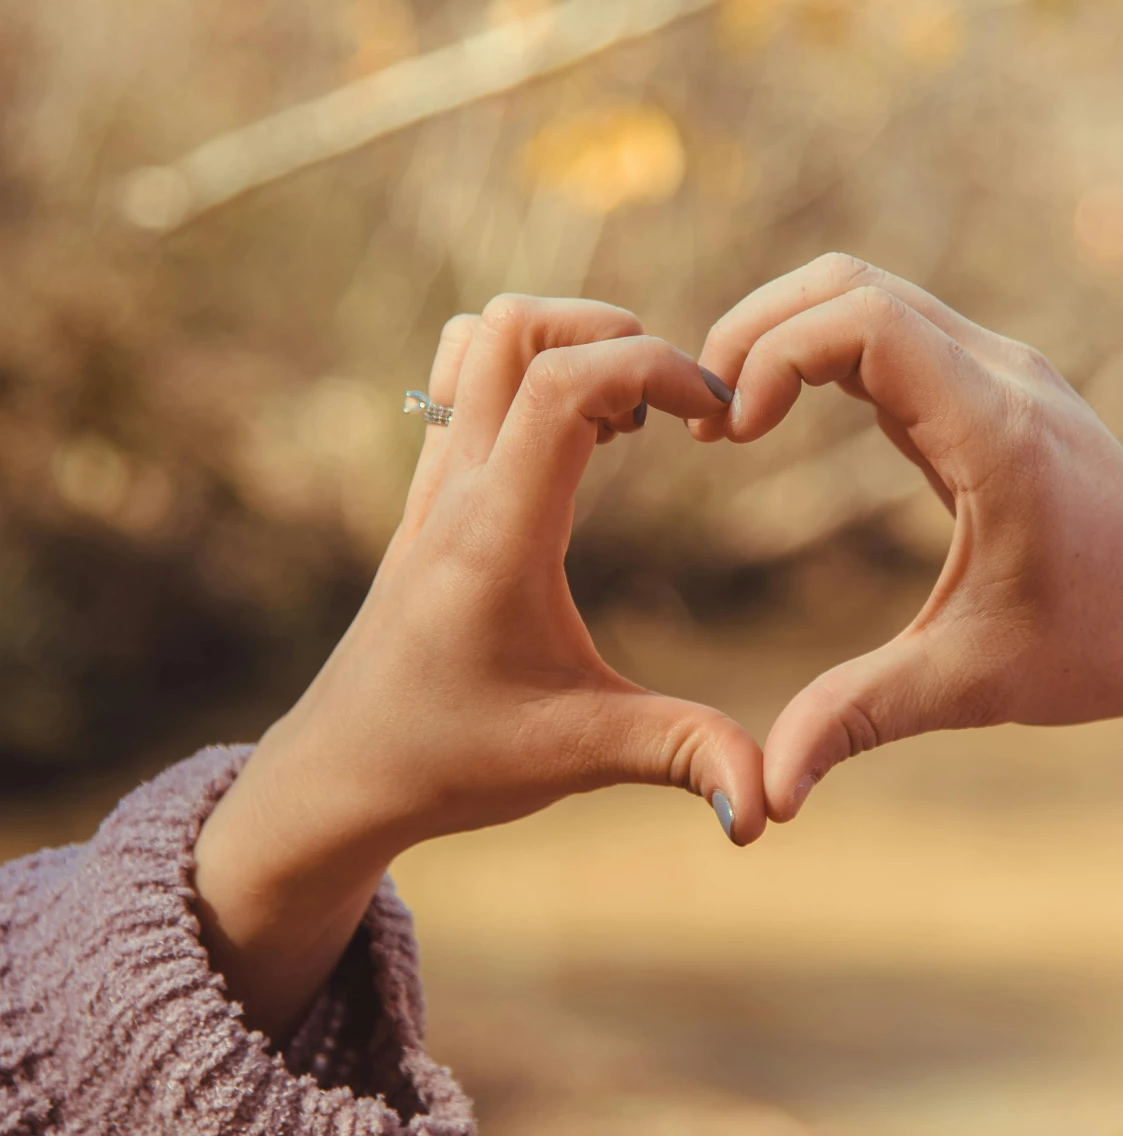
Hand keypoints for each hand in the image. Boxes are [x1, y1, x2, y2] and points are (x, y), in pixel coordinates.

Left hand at [195, 296, 763, 1037]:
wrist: (340, 775)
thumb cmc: (451, 761)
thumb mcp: (577, 758)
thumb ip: (681, 758)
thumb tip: (768, 809)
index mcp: (495, 537)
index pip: (561, 385)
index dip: (651, 366)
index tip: (716, 416)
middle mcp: (456, 490)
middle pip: (515, 326)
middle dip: (612, 334)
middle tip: (674, 406)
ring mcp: (432, 481)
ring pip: (480, 336)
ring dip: (565, 342)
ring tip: (629, 416)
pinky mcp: (428, 489)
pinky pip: (464, 377)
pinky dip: (531, 369)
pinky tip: (583, 440)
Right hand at [690, 256, 1122, 817]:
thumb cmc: (1109, 645)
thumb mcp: (977, 686)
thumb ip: (862, 720)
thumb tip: (766, 798)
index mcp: (998, 430)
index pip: (864, 320)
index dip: (775, 354)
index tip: (731, 438)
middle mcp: (1000, 374)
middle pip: (847, 282)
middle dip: (755, 331)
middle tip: (705, 423)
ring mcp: (999, 369)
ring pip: (864, 292)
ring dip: (782, 335)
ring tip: (731, 423)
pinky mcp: (990, 383)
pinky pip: (887, 330)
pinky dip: (818, 353)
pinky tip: (778, 424)